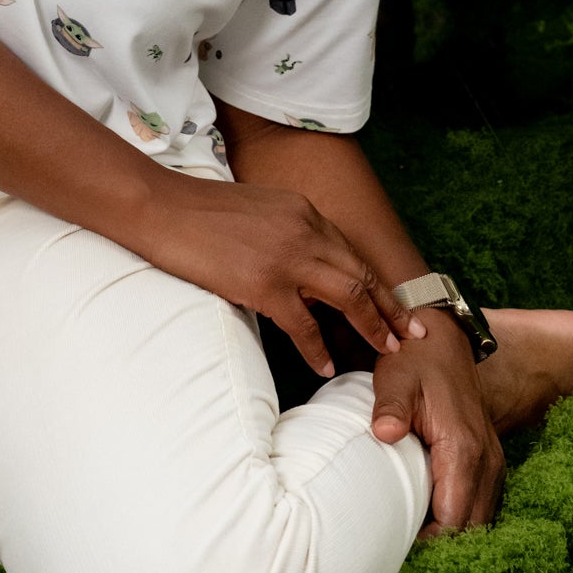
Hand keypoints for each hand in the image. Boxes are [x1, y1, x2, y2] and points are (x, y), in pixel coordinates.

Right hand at [144, 176, 403, 372]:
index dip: (378, 283)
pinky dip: (318, 348)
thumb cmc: (200, 212)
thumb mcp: (258, 212)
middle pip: (362, 274)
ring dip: (371, 326)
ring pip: (347, 296)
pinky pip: (304, 324)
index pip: (352, 252)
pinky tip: (327, 366)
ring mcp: (286, 257)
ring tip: (385, 352)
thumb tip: (307, 274)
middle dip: (391, 307)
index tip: (399, 305)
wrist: (161, 207)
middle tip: (411, 334)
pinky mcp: (263, 283)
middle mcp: (304, 229)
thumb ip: (289, 235)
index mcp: (303, 211)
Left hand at [371, 313, 504, 530]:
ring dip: (453, 532)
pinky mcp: (488, 459)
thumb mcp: (396, 378)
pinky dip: (461, 516)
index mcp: (463, 449)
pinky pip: (481, 502)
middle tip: (402, 549)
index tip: (398, 547)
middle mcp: (486, 461)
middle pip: (471, 528)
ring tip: (415, 538)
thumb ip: (391, 409)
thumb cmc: (416, 360)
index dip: (429, 542)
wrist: (443, 339)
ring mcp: (492, 461)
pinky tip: (431, 517)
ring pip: (480, 519)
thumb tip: (384, 434)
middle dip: (442, 546)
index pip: (453, 520)